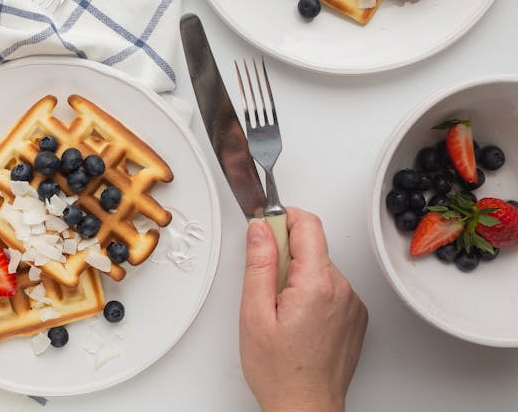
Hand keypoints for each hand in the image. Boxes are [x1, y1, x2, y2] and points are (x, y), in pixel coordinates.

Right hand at [239, 208, 367, 411]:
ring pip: (319, 267)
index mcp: (317, 284)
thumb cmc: (279, 371)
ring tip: (280, 310)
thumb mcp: (254, 313)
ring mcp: (352, 303)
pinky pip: (330, 287)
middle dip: (284, 254)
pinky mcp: (355, 316)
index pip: (308, 224)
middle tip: (265, 286)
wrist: (305, 408)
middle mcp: (343, 289)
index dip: (283, 217)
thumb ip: (258, 264)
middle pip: (312, 246)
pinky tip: (297, 319)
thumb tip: (261, 229)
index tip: (266, 227)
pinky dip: (312, 293)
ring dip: (297, 276)